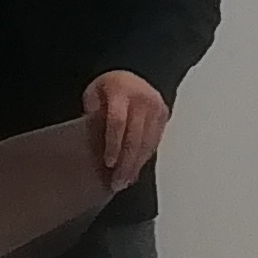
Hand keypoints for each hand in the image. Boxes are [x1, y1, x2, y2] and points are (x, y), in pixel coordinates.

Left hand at [84, 69, 169, 186]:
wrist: (132, 76)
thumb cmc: (110, 88)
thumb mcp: (94, 94)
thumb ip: (93, 114)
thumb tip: (94, 140)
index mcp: (121, 90)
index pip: (118, 121)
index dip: (113, 144)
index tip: (108, 163)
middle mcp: (142, 98)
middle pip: (134, 137)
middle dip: (126, 163)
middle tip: (117, 182)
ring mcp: (155, 106)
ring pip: (147, 142)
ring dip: (136, 165)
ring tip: (125, 182)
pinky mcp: (163, 115)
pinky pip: (155, 142)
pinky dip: (145, 158)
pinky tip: (135, 170)